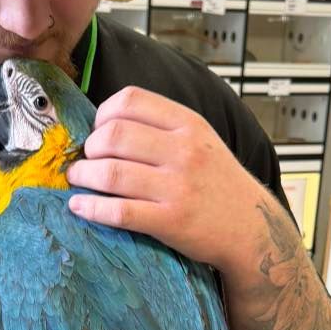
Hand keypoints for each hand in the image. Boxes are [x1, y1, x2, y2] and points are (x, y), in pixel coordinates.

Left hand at [64, 86, 271, 273]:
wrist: (252, 228)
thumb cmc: (220, 184)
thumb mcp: (202, 141)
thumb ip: (163, 129)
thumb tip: (107, 125)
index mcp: (189, 125)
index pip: (130, 100)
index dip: (102, 114)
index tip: (97, 130)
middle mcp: (184, 151)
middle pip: (113, 136)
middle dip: (89, 148)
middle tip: (85, 160)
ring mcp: (178, 187)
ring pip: (110, 173)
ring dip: (83, 177)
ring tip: (77, 180)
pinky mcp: (171, 222)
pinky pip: (119, 211)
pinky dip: (91, 208)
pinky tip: (79, 207)